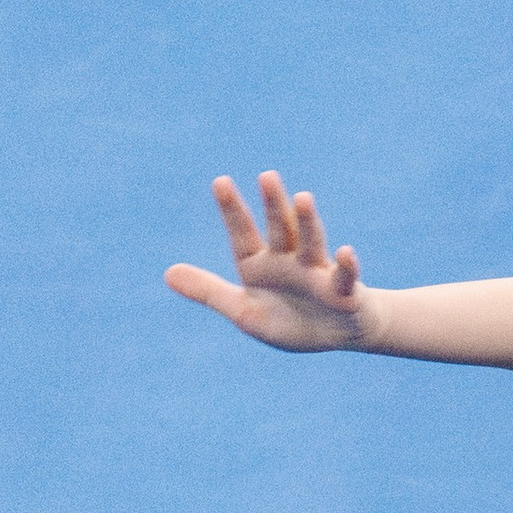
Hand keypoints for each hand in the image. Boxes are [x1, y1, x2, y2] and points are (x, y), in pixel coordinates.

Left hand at [165, 171, 373, 351]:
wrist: (336, 335)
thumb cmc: (289, 320)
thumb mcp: (243, 311)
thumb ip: (209, 291)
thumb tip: (167, 273)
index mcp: (259, 266)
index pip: (242, 234)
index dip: (232, 211)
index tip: (220, 182)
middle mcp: (288, 262)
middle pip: (279, 229)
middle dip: (273, 205)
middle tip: (266, 177)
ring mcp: (317, 275)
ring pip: (311, 244)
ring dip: (307, 222)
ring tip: (303, 199)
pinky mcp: (344, 293)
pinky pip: (344, 278)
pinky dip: (346, 266)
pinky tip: (344, 253)